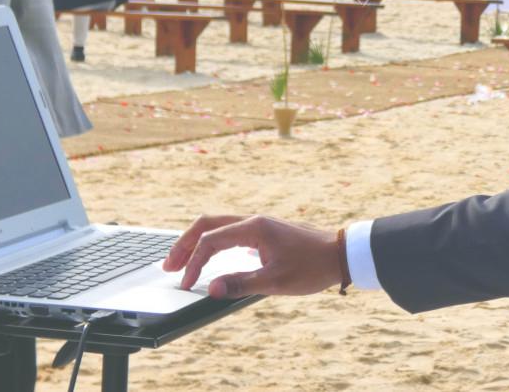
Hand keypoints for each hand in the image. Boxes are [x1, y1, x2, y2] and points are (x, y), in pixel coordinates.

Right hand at [162, 214, 342, 298]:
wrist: (340, 253)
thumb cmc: (312, 267)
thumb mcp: (276, 281)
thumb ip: (240, 284)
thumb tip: (209, 288)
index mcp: (254, 227)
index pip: (211, 241)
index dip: (194, 263)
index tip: (186, 285)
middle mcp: (253, 220)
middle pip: (207, 224)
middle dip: (184, 243)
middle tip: (168, 266)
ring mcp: (259, 224)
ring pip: (217, 225)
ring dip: (196, 241)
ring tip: (181, 262)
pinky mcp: (264, 231)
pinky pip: (229, 231)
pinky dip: (212, 241)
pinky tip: (209, 257)